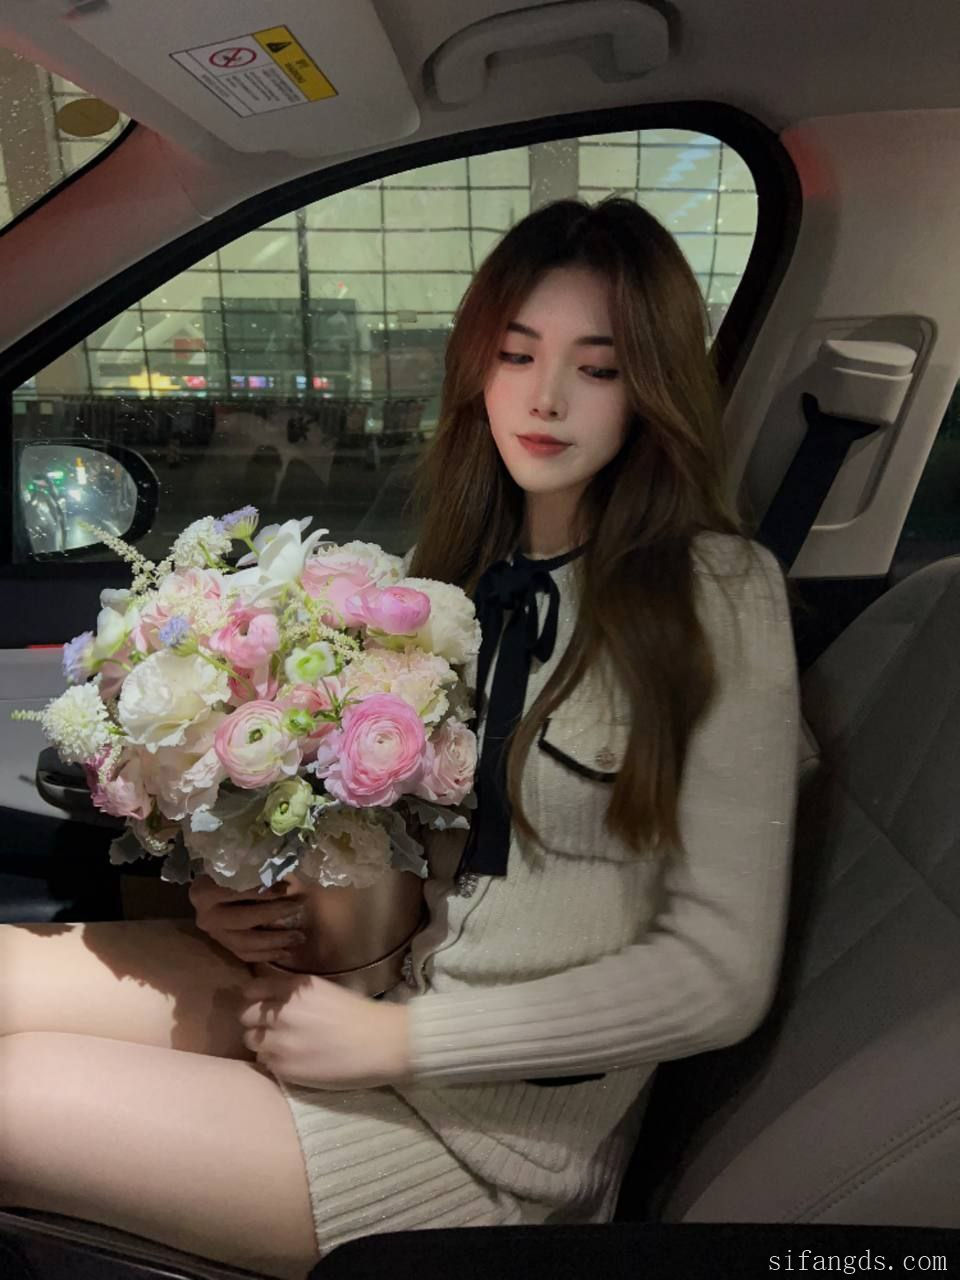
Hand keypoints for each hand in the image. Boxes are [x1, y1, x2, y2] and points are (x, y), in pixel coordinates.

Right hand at [189, 874, 307, 965]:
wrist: (212, 889)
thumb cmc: (234, 872)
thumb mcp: (242, 868)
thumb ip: (259, 871)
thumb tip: (285, 874)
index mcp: (204, 892)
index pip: (235, 891)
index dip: (261, 891)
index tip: (286, 887)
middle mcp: (206, 916)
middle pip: (242, 918)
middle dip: (273, 914)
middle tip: (298, 907)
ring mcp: (215, 934)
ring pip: (245, 943)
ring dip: (275, 941)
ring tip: (299, 936)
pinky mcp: (224, 947)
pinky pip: (246, 955)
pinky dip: (267, 955)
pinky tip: (287, 952)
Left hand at [238, 967, 411, 1089]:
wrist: (380, 1043)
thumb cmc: (360, 1015)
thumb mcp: (324, 991)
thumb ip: (296, 995)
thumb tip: (274, 1000)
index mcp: (295, 988)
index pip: (252, 990)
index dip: (255, 999)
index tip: (262, 1005)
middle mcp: (282, 1010)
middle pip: (244, 1015)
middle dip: (255, 1021)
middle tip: (271, 1029)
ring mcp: (280, 1040)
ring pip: (251, 1041)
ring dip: (263, 1043)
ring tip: (283, 1047)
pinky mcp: (284, 1067)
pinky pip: (265, 1063)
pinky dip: (274, 1062)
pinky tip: (294, 1061)